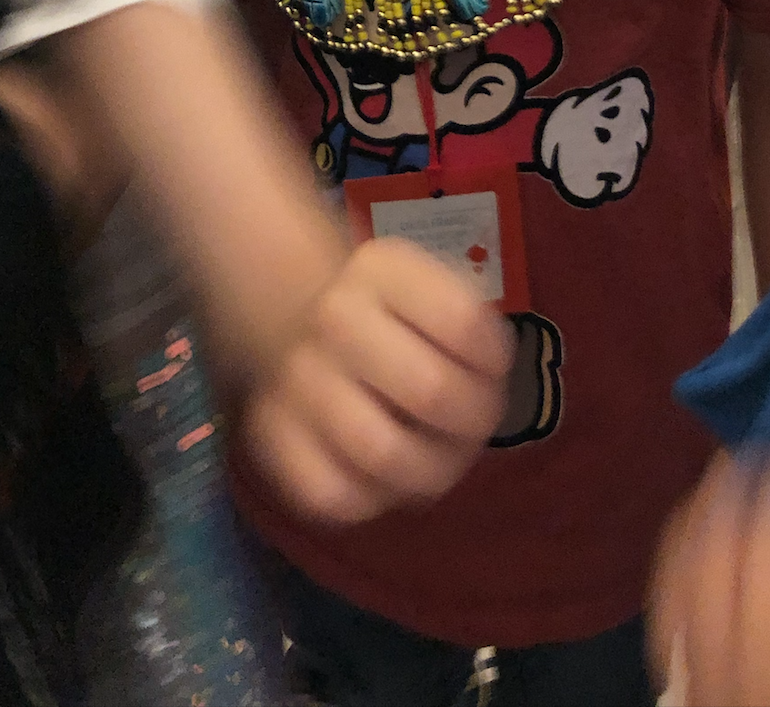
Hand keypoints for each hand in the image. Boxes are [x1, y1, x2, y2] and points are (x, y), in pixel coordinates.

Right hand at [241, 237, 514, 524]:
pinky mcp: (272, 435)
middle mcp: (334, 315)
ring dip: (433, 471)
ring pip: (384, 454)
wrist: (300, 326)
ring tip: (442, 460)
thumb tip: (489, 384)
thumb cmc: (392, 318)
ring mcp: (297, 377)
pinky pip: (336, 495)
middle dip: (473, 423)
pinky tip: (390, 478)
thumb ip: (472, 324)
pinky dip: (377, 499)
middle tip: (477, 428)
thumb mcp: (433, 287)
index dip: (497, 361)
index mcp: (382, 268)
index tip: (494, 371)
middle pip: (432, 391)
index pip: (463, 322)